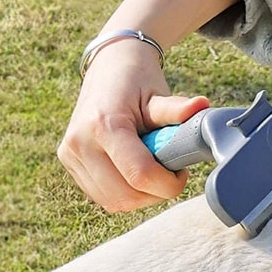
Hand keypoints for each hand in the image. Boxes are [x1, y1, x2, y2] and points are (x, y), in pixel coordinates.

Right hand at [57, 39, 208, 211]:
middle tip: (168, 174)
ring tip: (150, 170)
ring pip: (114, 202)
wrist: (107, 69)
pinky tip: (132, 172)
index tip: (181, 173)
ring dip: (140, 197)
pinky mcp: (68, 163)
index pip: (140, 175)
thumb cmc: (137, 82)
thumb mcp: (158, 95)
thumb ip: (177, 109)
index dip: (168, 184)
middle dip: (155, 193)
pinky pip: (102, 197)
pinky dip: (124, 194)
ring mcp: (70, 155)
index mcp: (104, 124)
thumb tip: (202, 107)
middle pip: (126, 196)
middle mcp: (80, 143)